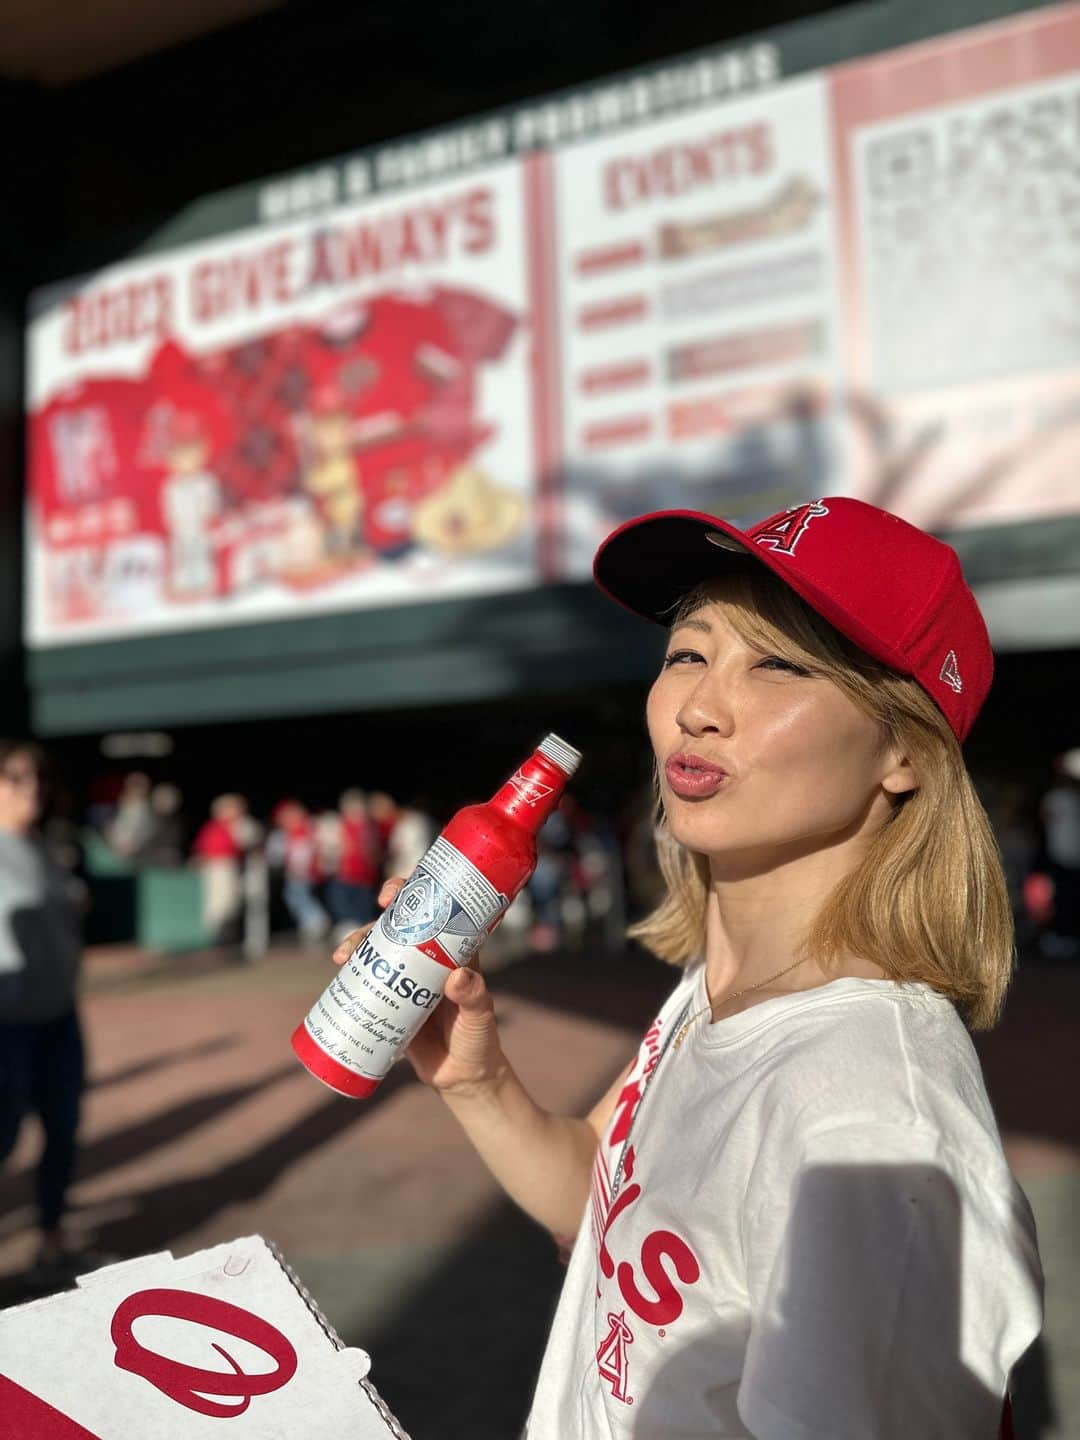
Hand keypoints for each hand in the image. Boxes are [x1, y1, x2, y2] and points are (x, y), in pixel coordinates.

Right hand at [332, 877, 504, 1096]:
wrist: (462, 1078)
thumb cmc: (479, 1041)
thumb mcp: (480, 1016)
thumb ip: (474, 997)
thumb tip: (457, 978)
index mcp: (454, 953)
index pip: (435, 913)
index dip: (414, 895)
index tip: (392, 895)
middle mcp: (428, 961)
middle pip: (398, 929)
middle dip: (375, 921)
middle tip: (361, 933)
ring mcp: (407, 981)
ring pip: (379, 952)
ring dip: (357, 946)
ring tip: (342, 956)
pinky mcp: (392, 1004)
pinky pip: (368, 983)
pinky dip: (351, 975)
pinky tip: (338, 974)